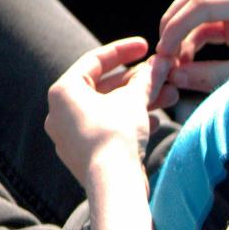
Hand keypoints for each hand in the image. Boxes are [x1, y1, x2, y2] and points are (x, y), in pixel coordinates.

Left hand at [45, 38, 177, 185]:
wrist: (113, 183)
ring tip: (169, 97)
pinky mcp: (84, 154)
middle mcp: (60, 112)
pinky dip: (129, 120)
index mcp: (64, 91)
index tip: (146, 46)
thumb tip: (161, 62)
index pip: (95, 61)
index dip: (124, 50)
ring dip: (139, 101)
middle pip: (105, 87)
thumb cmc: (117, 135)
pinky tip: (154, 122)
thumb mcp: (135, 99)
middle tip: (162, 75)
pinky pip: (107, 128)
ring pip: (109, 109)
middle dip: (138, 81)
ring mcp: (70, 135)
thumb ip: (147, 77)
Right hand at [156, 0, 228, 91]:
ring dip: (181, 28)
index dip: (176, 27)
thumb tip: (173, 76)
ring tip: (175, 62)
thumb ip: (211, 75)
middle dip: (174, 23)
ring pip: (197, 1)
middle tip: (164, 55)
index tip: (163, 53)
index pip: (203, 3)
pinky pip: (207, 16)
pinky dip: (193, 36)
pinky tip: (187, 60)